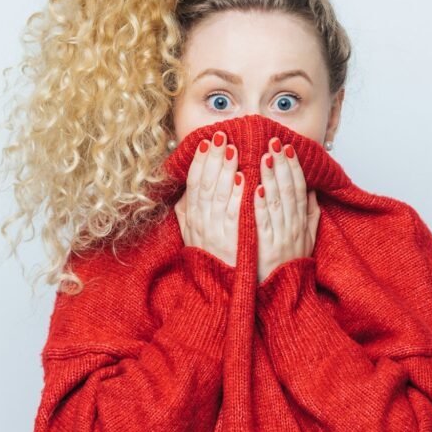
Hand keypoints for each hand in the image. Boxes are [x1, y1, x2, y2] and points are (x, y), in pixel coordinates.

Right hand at [174, 130, 242, 266]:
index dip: (199, 162)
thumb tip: (186, 192)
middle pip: (206, 186)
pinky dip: (239, 197)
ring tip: (234, 149)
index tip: (206, 142)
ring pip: (220, 197)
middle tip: (221, 135)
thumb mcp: (194, 238)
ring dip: (226, 171)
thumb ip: (189, 214)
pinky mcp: (238, 244)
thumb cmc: (212, 265)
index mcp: (194, 222)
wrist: (223, 295)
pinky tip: (245, 180)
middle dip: (213, 158)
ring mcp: (220, 235)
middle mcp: (204, 226)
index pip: (194, 186)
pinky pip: (237, 217)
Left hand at [254, 137, 319, 283]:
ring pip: (276, 203)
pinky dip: (260, 206)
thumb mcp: (306, 243)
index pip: (298, 190)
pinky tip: (256, 189)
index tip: (285, 148)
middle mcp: (291, 231)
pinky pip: (262, 225)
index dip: (293, 168)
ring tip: (263, 156)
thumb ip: (310, 217)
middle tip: (273, 142)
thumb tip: (311, 191)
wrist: (281, 302)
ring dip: (270, 178)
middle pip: (288, 192)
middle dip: (281, 165)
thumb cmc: (289, 272)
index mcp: (300, 226)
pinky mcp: (263, 251)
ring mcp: (277, 240)